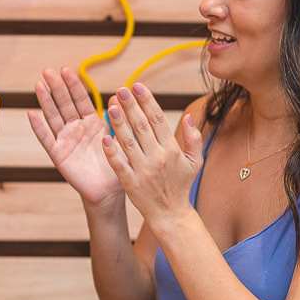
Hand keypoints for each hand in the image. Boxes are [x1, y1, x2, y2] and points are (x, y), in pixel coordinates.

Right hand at [28, 67, 123, 207]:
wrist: (109, 191)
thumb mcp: (121, 138)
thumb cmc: (117, 165)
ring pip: (53, 117)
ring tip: (39, 84)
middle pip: (64, 104)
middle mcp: (76, 129)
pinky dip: (38, 127)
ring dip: (46, 101)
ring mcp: (66, 141)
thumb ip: (119, 118)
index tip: (66, 70)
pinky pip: (46, 139)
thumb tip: (119, 95)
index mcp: (92, 123)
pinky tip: (31, 114)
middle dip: (57, 87)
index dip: (73, 85)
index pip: (80, 100)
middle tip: (48, 71)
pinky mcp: (58, 155)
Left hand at [102, 84, 203, 232]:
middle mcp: (157, 158)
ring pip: (128, 142)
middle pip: (141, 126)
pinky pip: (118, 164)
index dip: (147, 101)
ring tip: (111, 105)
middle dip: (131, 106)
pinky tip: (104, 137)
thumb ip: (194, 138)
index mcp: (172, 150)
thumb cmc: (181, 185)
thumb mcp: (195, 162)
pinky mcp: (129, 182)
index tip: (137, 85)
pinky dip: (111, 151)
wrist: (170, 214)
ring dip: (119, 123)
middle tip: (121, 89)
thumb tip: (188, 117)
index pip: (158, 119)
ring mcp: (142, 170)